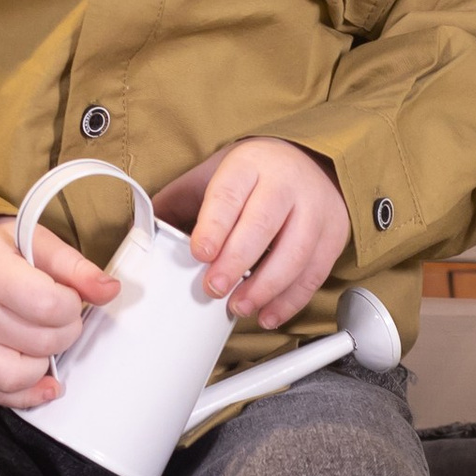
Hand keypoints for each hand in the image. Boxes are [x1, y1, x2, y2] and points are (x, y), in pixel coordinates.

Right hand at [0, 214, 117, 407]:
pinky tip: (44, 381)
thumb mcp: (39, 244)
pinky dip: (26, 393)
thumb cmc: (0, 251)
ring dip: (44, 364)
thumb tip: (109, 290)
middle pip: (41, 343)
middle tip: (59, 317)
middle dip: (64, 332)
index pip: (49, 307)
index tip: (67, 296)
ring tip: (43, 341)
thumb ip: (76, 268)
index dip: (72, 305)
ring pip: (18, 377)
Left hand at [151, 138, 350, 329]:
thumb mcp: (213, 175)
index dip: (214, 227)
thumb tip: (142, 234)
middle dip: (236, 262)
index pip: (229, 196)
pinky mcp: (333, 235)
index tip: (199, 253)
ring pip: (294, 253)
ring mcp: (314, 209)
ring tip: (240, 306)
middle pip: (262, 225)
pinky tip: (269, 313)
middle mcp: (286, 184)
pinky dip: (291, 299)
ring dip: (265, 287)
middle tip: (215, 288)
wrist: (312, 162)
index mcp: (249, 165)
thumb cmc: (255, 174)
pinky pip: (314, 273)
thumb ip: (179, 203)